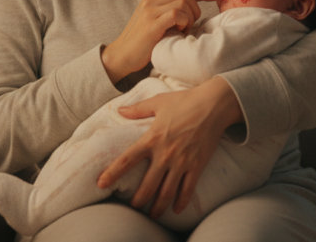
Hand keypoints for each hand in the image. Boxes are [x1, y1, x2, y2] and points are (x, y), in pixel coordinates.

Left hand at [97, 76, 243, 218]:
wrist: (214, 104)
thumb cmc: (185, 101)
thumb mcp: (158, 102)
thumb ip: (137, 109)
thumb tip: (119, 110)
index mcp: (152, 138)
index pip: (126, 160)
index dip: (112, 173)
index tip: (101, 184)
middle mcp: (165, 154)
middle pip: (147, 185)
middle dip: (138, 200)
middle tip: (133, 207)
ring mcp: (181, 162)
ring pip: (166, 192)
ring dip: (158, 207)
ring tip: (152, 215)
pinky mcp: (197, 166)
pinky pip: (187, 189)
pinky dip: (181, 202)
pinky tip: (176, 209)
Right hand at [101, 0, 218, 83]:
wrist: (121, 56)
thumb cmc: (142, 43)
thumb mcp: (156, 21)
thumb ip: (170, 11)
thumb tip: (193, 9)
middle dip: (196, 10)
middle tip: (189, 27)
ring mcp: (150, 10)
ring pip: (184, 3)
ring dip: (189, 19)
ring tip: (180, 31)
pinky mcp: (152, 22)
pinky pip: (177, 14)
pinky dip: (183, 23)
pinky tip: (177, 32)